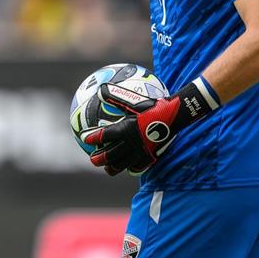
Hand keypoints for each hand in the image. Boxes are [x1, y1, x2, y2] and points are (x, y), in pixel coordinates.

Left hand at [82, 78, 219, 175]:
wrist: (174, 116)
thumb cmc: (153, 106)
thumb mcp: (133, 100)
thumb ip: (115, 96)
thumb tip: (100, 89)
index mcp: (125, 129)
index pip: (104, 136)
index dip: (92, 138)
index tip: (84, 138)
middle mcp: (130, 143)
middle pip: (109, 155)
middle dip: (99, 158)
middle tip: (93, 159)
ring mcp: (140, 152)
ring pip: (122, 164)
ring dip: (112, 167)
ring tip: (107, 168)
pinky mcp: (150, 156)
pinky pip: (137, 167)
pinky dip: (129, 168)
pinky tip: (127, 167)